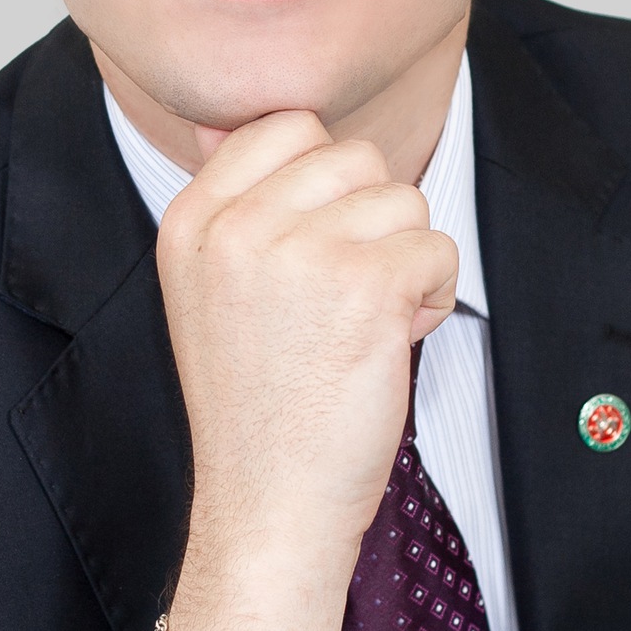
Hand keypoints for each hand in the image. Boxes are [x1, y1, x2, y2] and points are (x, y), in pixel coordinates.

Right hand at [156, 113, 456, 630]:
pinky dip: (434, 297)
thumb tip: (230, 124)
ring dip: (406, 261)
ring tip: (363, 326)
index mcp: (193, 220)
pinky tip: (391, 345)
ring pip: (404, 200)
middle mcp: (236, 226)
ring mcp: (297, 252)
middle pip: (354, 156)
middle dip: (372, 222)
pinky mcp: (362, 286)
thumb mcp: (209, 290)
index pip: (285, 125)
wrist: (269, 507)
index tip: (313, 251)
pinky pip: (437, 249)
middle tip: (342, 299)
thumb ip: (228, 205)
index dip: (325, 183)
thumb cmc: (257, 405)